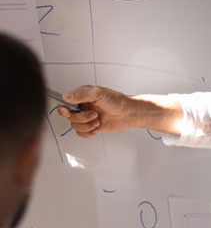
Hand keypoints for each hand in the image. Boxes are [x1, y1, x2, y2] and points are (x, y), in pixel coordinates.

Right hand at [56, 84, 175, 137]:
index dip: (64, 109)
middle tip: (94, 114)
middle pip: (69, 117)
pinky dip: (89, 132)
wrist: (129, 113)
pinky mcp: (91, 127)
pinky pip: (81, 134)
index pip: (64, 103)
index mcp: (81, 97)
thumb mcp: (98, 93)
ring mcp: (86, 117)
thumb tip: (66, 96)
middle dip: (82, 118)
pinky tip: (98, 126)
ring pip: (75, 126)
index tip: (69, 111)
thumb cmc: (117, 101)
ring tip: (98, 119)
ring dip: (88, 125)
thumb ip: (82, 94)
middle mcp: (82, 107)